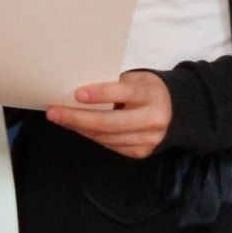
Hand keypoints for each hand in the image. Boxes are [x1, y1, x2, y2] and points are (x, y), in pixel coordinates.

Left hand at [47, 71, 172, 159]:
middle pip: (110, 122)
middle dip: (78, 118)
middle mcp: (153, 119)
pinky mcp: (141, 152)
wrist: (176, 111)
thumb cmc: (148, 90)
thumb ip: (114, 85)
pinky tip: (79, 127)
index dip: (100, 93)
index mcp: (151, 94)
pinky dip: (92, 135)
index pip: (124, 93)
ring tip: (61, 118)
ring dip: (80, 128)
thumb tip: (78, 93)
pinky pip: (110, 145)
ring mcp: (148, 139)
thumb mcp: (136, 80)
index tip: (77, 94)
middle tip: (54, 113)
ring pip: (106, 137)